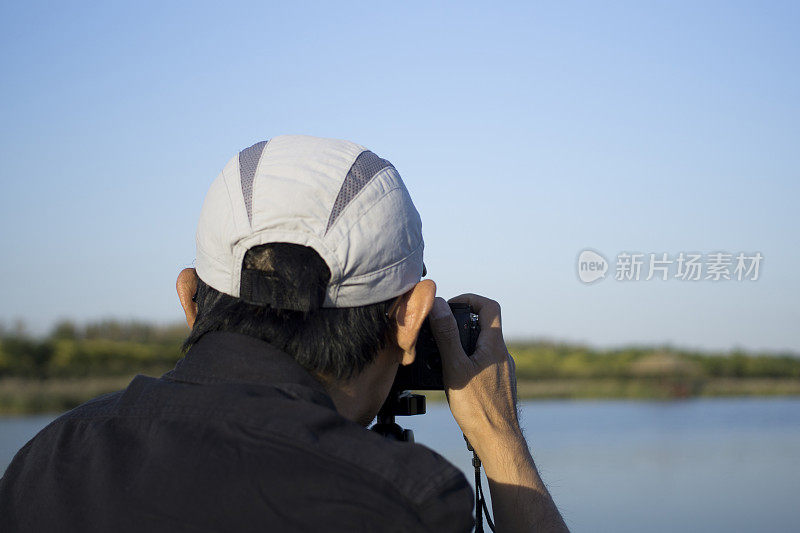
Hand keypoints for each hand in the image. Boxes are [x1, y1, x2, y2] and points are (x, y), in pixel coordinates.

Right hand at [428, 294, 521, 455]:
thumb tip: (438, 305)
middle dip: (461, 323)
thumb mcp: (455, 367)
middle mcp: (502, 355)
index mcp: (494, 345)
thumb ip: (446, 335)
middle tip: (439, 331)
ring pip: (483, 347)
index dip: (469, 299)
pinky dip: (468, 363)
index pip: (489, 306)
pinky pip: (484, 364)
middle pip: (484, 326)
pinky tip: (455, 378)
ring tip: (443, 357)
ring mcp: (503, 371)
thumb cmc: (478, 409)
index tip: (449, 306)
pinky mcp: (499, 386)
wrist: (498, 441)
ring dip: (463, 344)